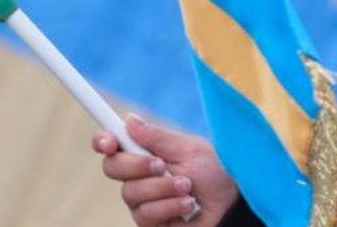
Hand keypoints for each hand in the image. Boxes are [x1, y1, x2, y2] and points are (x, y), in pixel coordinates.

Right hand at [92, 114, 238, 226]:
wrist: (233, 203)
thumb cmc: (215, 172)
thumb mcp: (189, 149)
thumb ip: (158, 138)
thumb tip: (129, 120)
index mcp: (145, 152)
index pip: (112, 145)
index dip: (102, 140)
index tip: (109, 141)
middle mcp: (139, 176)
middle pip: (112, 168)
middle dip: (136, 165)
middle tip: (162, 165)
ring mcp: (144, 201)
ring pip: (130, 194)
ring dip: (161, 188)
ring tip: (187, 186)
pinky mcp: (152, 224)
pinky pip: (145, 216)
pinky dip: (169, 206)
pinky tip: (188, 204)